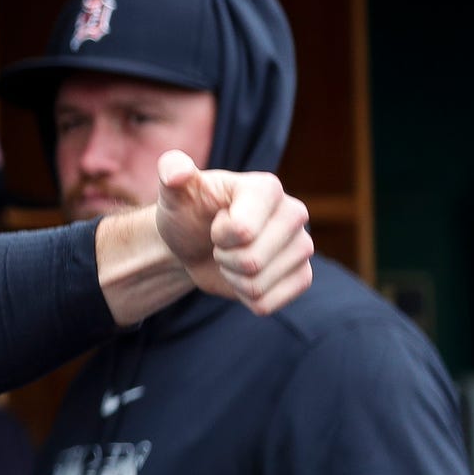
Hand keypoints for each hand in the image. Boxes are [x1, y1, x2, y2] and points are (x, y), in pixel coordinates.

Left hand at [153, 151, 313, 315]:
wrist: (194, 242)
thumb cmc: (187, 213)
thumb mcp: (175, 193)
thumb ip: (171, 171)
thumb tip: (175, 171)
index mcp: (267, 188)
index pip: (243, 231)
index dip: (219, 235)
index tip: (214, 222)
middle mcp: (294, 214)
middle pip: (252, 262)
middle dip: (224, 258)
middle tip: (220, 243)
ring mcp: (302, 246)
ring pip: (258, 285)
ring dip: (233, 278)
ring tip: (230, 257)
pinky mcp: (301, 276)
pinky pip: (269, 304)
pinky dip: (245, 297)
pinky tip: (243, 276)